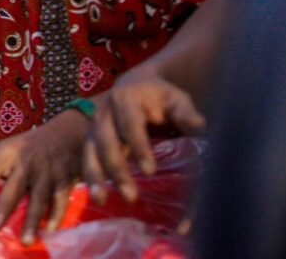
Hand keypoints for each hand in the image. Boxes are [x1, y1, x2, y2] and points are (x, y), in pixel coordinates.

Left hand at [0, 109, 88, 244]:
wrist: (65, 134)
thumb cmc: (26, 145)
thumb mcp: (1, 146)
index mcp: (4, 154)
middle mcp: (25, 164)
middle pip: (13, 189)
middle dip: (3, 208)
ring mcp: (46, 174)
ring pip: (38, 199)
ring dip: (31, 221)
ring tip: (24, 241)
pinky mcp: (64, 181)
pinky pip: (60, 201)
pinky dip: (56, 215)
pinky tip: (50, 229)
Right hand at [82, 67, 204, 203]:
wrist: (136, 85)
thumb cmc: (161, 97)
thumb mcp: (176, 100)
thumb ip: (186, 113)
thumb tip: (200, 126)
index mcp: (126, 98)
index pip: (130, 124)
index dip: (138, 147)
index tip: (150, 172)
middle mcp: (104, 112)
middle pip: (106, 141)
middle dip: (116, 169)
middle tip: (131, 196)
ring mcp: (94, 126)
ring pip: (90, 151)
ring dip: (95, 176)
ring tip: (101, 200)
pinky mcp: (90, 140)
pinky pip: (86, 159)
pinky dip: (90, 178)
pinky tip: (97, 197)